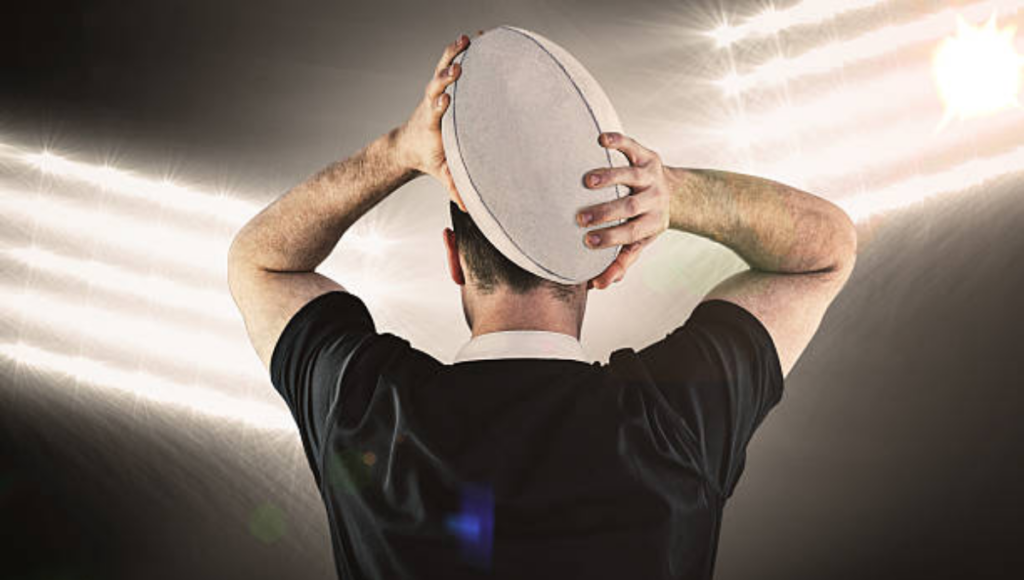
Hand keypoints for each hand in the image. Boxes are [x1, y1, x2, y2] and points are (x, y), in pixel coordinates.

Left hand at [397, 33, 470, 211]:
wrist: (407, 145)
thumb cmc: (428, 158)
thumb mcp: (440, 171)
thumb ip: (452, 185)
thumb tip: (465, 205)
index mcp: (431, 123)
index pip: (434, 112)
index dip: (439, 104)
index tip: (446, 98)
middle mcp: (431, 103)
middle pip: (436, 85)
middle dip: (446, 77)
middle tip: (457, 68)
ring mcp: (434, 91)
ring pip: (441, 69)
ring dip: (453, 54)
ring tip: (466, 40)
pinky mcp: (440, 84)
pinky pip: (448, 63)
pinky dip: (458, 50)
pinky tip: (471, 37)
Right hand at [578, 132, 670, 289]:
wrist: (675, 192)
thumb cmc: (646, 221)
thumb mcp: (640, 243)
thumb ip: (620, 262)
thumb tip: (598, 285)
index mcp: (652, 223)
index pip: (631, 232)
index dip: (611, 238)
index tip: (588, 241)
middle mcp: (654, 199)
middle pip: (630, 206)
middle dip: (605, 212)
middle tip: (580, 218)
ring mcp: (650, 175)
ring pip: (631, 175)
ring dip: (610, 177)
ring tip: (587, 181)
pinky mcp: (646, 155)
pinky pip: (632, 145)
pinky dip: (617, 141)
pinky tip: (599, 140)